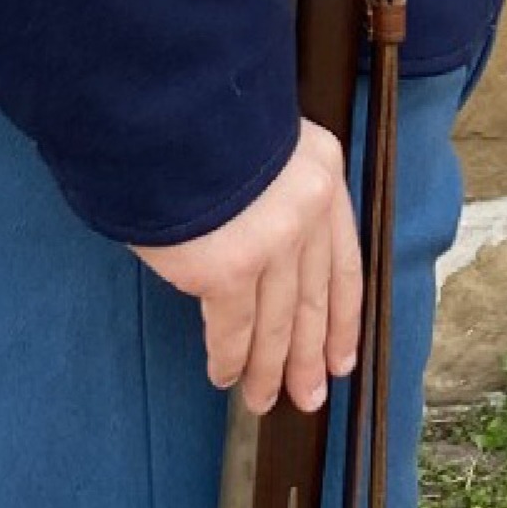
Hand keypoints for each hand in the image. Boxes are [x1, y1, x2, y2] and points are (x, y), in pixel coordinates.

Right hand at [131, 116, 365, 416]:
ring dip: (270, 367)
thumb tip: (242, 232)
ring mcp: (272, 243)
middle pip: (315, 299)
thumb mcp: (249, 138)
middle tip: (310, 395)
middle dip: (310, 354)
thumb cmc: (190, 118)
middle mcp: (307, 213)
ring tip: (264, 400)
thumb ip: (262, 186)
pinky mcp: (228, 267)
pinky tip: (225, 376)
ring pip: (278, 321)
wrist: (162, 107)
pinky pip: (231, 325)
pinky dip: (229, 356)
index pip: (344, 262)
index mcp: (321, 175)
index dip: (343, 317)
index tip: (342, 356)